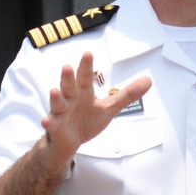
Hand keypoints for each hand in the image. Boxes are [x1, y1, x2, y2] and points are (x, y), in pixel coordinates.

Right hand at [40, 52, 150, 166]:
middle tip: (67, 66)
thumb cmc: (88, 119)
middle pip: (69, 86)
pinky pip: (51, 124)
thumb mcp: (110, 108)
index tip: (87, 53)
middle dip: (68, 77)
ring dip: (55, 97)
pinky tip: (46, 120)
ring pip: (58, 103)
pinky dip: (48, 122)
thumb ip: (127, 94)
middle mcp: (70, 99)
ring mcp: (61, 112)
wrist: (71, 141)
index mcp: (83, 92)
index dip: (86, 66)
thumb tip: (149, 80)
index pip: (85, 77)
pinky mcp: (55, 126)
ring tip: (55, 91)